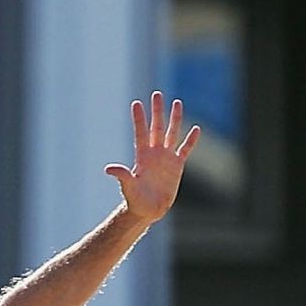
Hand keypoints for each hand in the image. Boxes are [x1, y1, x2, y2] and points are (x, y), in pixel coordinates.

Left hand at [106, 92, 199, 224]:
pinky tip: (196, 129)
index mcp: (142, 156)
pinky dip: (191, 140)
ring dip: (174, 119)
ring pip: (171, 133)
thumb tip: (109, 169)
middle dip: (157, 111)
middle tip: (156, 94)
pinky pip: (185, 149)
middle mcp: (154, 153)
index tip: (136, 103)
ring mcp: (166, 158)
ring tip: (177, 103)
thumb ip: (122, 176)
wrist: (148, 210)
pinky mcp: (177, 166)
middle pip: (156, 127)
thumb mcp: (128, 187)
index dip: (139, 118)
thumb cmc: (135, 200)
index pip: (141, 132)